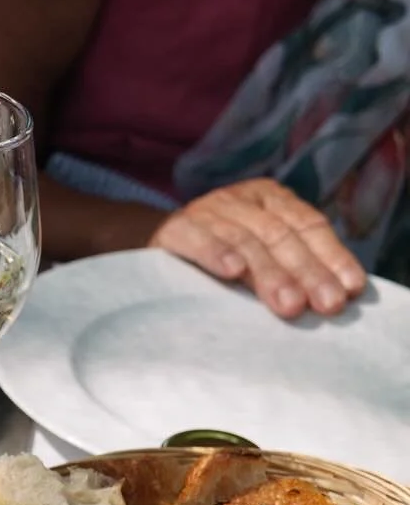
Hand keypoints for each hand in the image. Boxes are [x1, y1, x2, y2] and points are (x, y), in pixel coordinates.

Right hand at [150, 179, 366, 318]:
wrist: (153, 255)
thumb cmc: (219, 263)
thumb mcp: (261, 256)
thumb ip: (294, 267)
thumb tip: (340, 295)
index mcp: (270, 199)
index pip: (308, 224)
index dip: (332, 256)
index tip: (350, 289)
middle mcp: (240, 199)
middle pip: (281, 234)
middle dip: (308, 272)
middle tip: (327, 304)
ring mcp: (206, 211)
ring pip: (246, 239)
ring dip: (270, 274)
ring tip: (290, 305)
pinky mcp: (174, 229)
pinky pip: (198, 238)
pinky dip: (216, 253)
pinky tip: (233, 271)